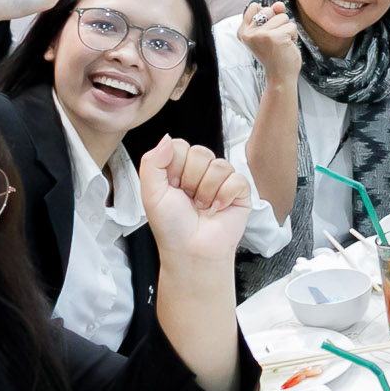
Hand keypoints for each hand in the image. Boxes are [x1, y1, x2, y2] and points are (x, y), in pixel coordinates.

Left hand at [140, 136, 254, 264]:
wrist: (191, 251)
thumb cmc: (172, 228)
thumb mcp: (151, 193)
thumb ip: (152, 162)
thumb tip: (166, 139)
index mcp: (177, 169)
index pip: (180, 146)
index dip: (176, 167)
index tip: (171, 187)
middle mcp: (199, 172)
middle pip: (201, 153)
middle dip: (191, 180)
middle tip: (188, 199)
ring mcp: (220, 181)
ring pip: (219, 166)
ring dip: (207, 192)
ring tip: (202, 206)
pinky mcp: (239, 192)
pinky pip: (237, 179)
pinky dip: (225, 196)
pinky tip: (217, 209)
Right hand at [236, 0, 301, 83]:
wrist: (280, 77)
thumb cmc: (275, 54)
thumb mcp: (269, 32)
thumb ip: (271, 15)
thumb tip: (279, 4)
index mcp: (243, 32)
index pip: (254, 7)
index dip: (266, 16)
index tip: (265, 33)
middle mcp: (249, 33)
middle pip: (270, 10)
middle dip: (278, 23)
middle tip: (274, 41)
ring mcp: (261, 34)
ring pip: (283, 17)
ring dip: (287, 30)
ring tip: (281, 44)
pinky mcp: (276, 37)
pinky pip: (292, 26)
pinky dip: (293, 36)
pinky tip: (287, 47)